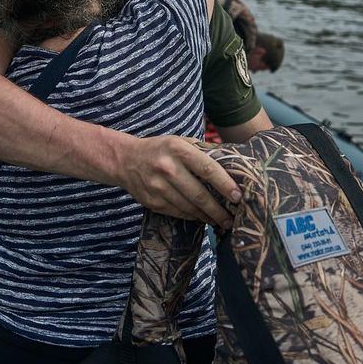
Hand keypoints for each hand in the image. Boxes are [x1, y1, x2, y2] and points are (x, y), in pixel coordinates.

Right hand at [117, 135, 239, 227]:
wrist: (125, 160)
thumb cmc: (161, 150)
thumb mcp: (180, 142)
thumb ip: (203, 151)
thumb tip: (233, 163)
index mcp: (178, 149)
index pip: (207, 169)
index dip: (225, 184)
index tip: (238, 197)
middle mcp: (167, 168)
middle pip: (199, 195)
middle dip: (218, 210)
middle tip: (232, 218)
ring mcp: (158, 187)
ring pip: (189, 208)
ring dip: (207, 217)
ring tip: (221, 221)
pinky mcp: (152, 202)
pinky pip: (178, 213)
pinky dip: (193, 217)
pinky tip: (202, 218)